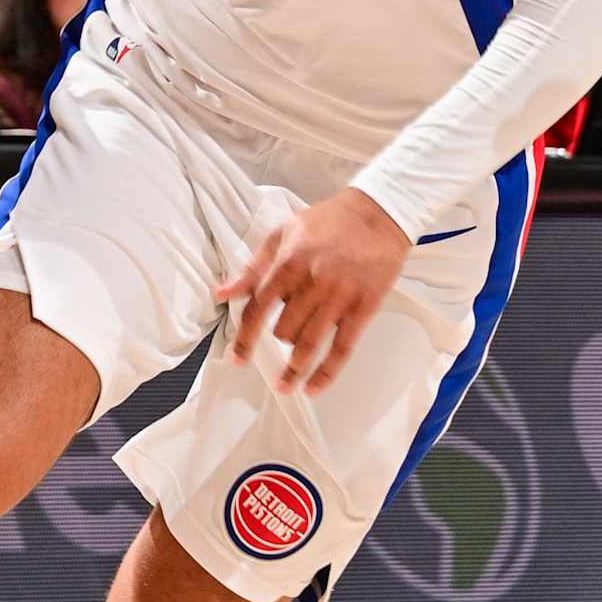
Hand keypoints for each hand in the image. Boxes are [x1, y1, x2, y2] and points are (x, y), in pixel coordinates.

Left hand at [215, 188, 408, 396]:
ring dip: (295, 368)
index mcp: (289, 262)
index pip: (259, 308)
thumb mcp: (283, 234)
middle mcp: (313, 282)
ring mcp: (340, 296)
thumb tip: (223, 292)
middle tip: (283, 336)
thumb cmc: (328, 221)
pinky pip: (342, 348)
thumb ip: (253, 267)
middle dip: (279, 338)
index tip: (238, 359)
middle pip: (284, 329)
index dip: (246, 338)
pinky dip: (326, 372)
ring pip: (310, 344)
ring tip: (287, 384)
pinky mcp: (364, 307)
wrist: (378, 213)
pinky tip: (314, 387)